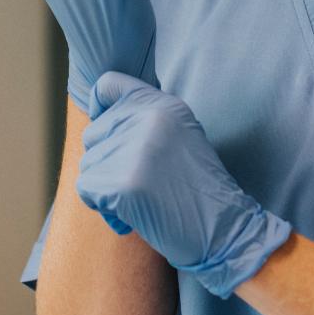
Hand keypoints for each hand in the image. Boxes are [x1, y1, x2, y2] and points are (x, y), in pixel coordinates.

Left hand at [76, 72, 293, 299]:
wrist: (225, 230)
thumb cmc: (198, 191)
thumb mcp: (180, 136)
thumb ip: (143, 121)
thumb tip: (96, 119)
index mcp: (163, 104)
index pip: (108, 84)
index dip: (99, 108)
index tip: (109, 134)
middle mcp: (148, 118)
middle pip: (93, 134)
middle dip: (106, 163)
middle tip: (139, 184)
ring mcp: (136, 150)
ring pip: (88, 165)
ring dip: (105, 189)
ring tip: (141, 201)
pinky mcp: (124, 183)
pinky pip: (88, 190)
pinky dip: (104, 208)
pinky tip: (131, 217)